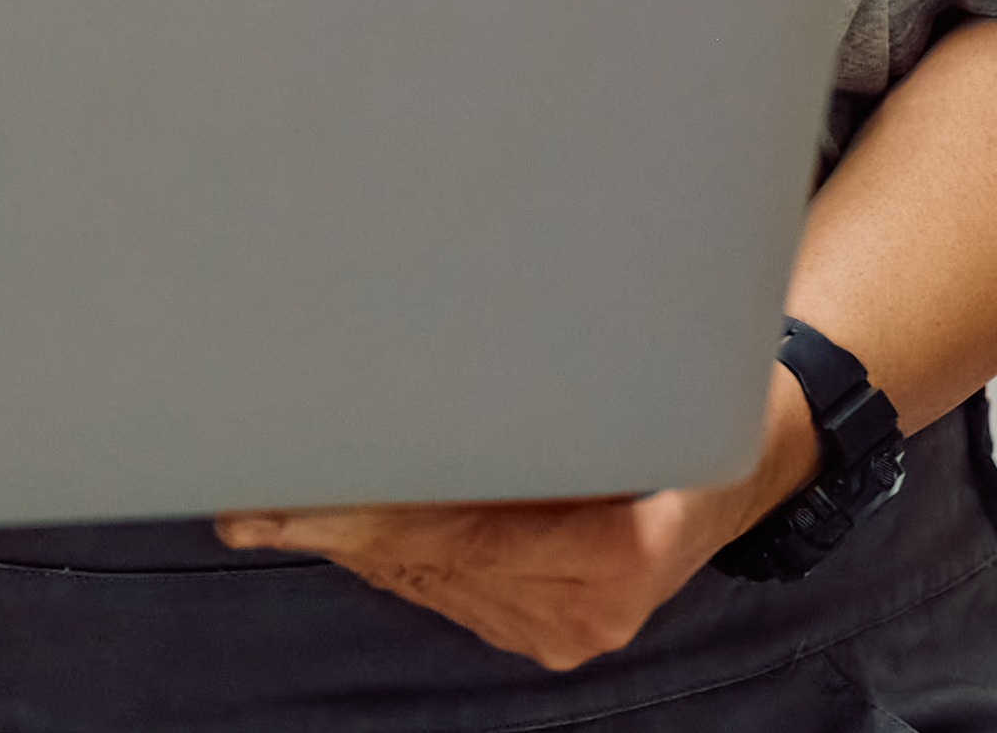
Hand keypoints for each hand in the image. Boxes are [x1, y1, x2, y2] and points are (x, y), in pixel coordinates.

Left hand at [214, 370, 815, 673]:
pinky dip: (394, 552)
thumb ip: (545, 392)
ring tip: (267, 504)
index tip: (286, 496)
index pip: (457, 531)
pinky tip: (337, 521)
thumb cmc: (696, 387)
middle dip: (332, 522)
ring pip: (427, 578)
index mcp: (621, 548)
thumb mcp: (643, 372)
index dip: (365, 513)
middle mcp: (591, 607)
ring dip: (353, 538)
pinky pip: (449, 586)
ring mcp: (570, 628)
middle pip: (428, 560)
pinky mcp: (551, 627)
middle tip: (240, 499)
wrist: (757, 452)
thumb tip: (426, 368)